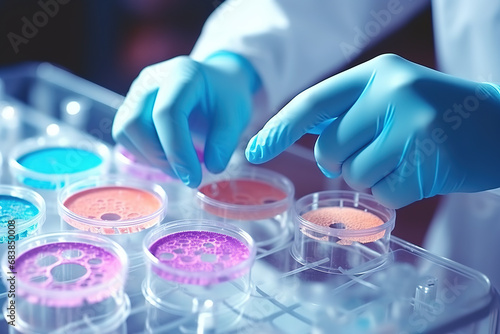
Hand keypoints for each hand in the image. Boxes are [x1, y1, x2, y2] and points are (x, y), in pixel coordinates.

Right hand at [112, 52, 258, 186]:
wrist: (215, 81)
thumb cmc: (224, 97)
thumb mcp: (236, 115)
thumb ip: (225, 141)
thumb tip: (212, 168)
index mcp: (182, 74)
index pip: (167, 113)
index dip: (177, 150)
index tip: (193, 177)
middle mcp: (152, 79)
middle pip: (135, 123)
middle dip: (159, 158)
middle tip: (186, 176)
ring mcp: (136, 91)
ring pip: (124, 131)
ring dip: (149, 158)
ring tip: (178, 168)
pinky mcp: (129, 105)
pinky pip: (124, 134)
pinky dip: (143, 154)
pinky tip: (167, 159)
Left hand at [246, 54, 499, 207]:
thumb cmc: (437, 115)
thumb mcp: (391, 96)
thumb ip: (347, 111)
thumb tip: (299, 132)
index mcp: (377, 73)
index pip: (313, 103)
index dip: (279, 128)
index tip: (254, 150)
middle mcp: (391, 92)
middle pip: (329, 149)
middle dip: (342, 162)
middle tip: (376, 152)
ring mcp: (410, 127)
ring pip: (353, 175)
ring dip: (371, 177)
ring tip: (404, 158)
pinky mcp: (425, 162)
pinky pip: (381, 194)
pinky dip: (393, 192)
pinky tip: (419, 172)